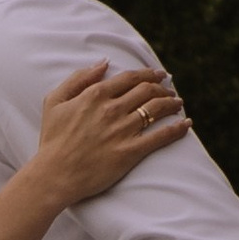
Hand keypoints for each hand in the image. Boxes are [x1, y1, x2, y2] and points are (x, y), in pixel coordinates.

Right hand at [31, 62, 187, 206]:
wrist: (54, 175)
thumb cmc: (52, 140)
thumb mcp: (54, 101)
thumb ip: (78, 79)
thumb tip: (103, 63)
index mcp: (95, 95)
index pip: (130, 78)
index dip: (148, 74)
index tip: (158, 74)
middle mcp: (112, 109)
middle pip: (147, 90)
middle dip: (163, 86)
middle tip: (169, 88)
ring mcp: (123, 130)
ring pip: (157, 108)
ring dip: (172, 103)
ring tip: (178, 103)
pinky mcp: (131, 152)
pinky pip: (161, 136)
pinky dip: (177, 128)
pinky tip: (186, 124)